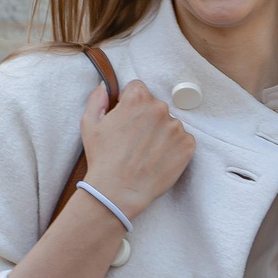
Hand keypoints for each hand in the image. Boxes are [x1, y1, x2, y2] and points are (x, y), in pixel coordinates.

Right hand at [78, 81, 193, 219]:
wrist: (120, 190)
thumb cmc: (103, 158)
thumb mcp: (89, 124)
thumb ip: (97, 99)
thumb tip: (104, 87)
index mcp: (138, 98)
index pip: (138, 89)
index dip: (130, 104)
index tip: (127, 119)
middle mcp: (160, 108)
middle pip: (155, 106)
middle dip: (147, 118)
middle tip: (136, 140)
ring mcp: (176, 127)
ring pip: (169, 124)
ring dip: (161, 133)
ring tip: (146, 153)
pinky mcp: (187, 145)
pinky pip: (182, 140)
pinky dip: (174, 148)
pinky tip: (159, 159)